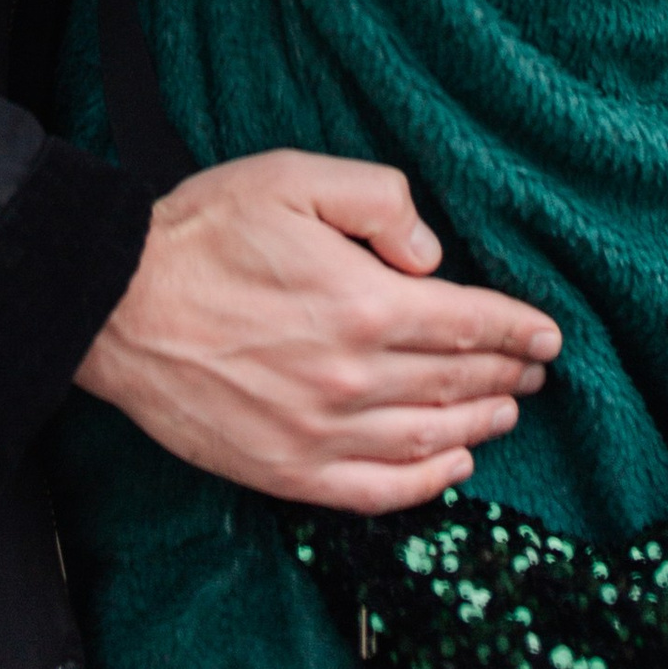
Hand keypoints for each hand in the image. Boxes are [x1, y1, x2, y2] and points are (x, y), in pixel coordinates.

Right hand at [75, 149, 559, 515]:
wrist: (118, 305)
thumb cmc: (206, 232)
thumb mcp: (295, 177)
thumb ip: (379, 201)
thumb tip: (433, 255)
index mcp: (363, 304)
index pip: (469, 324)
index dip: (518, 330)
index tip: (549, 336)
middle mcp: (352, 379)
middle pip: (455, 382)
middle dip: (506, 374)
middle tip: (534, 370)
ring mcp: (320, 434)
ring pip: (428, 441)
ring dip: (479, 427)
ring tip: (506, 413)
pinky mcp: (286, 471)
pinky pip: (376, 492)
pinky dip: (425, 485)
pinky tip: (450, 469)